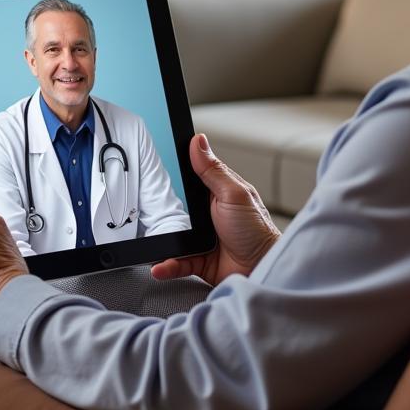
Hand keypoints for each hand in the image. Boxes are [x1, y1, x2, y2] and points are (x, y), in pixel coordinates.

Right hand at [151, 134, 280, 286]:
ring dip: (161, 242)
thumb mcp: (234, 194)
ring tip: (152, 244)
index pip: (188, 177)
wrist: (262, 268)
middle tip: (147, 212)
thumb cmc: (257, 229)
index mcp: (215, 192)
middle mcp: (206, 214)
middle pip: (174, 207)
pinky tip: (159, 265)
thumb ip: (213, 170)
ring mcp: (200, 237)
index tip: (151, 171)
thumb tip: (198, 141)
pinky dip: (167, 264)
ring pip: (171, 236)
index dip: (171, 173)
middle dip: (159, 211)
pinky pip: (176, 261)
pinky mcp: (198, 259)